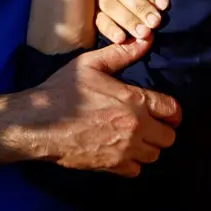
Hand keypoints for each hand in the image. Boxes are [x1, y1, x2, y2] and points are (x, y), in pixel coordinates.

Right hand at [29, 36, 180, 177]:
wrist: (38, 123)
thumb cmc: (62, 91)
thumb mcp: (90, 64)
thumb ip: (121, 53)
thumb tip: (146, 40)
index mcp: (134, 100)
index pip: (172, 109)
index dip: (172, 111)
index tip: (166, 112)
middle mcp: (135, 126)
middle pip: (169, 137)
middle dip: (162, 130)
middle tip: (149, 125)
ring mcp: (125, 149)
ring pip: (155, 155)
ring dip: (148, 147)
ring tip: (135, 138)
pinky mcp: (112, 166)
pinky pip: (136, 170)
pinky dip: (132, 163)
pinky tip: (120, 151)